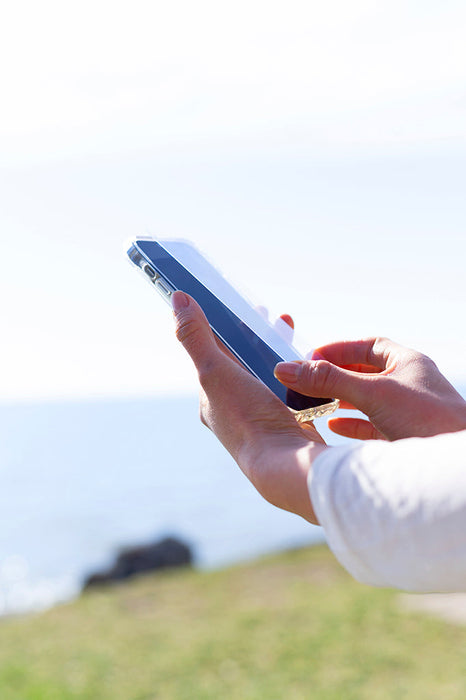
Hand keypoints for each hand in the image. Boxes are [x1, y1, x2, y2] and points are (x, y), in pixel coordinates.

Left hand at [171, 291, 326, 523]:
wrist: (285, 464)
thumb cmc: (246, 418)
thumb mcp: (214, 370)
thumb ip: (195, 336)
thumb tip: (177, 299)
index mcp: (210, 400)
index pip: (215, 356)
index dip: (226, 329)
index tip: (243, 308)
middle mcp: (233, 410)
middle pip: (244, 363)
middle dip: (257, 338)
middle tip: (274, 318)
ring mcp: (261, 417)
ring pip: (269, 375)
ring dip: (278, 351)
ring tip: (291, 333)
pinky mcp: (288, 423)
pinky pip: (291, 390)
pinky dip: (296, 372)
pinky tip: (308, 364)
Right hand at [274, 337, 465, 440]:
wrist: (456, 467)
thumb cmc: (428, 420)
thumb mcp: (373, 393)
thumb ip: (329, 380)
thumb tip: (286, 368)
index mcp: (407, 363)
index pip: (367, 347)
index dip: (338, 350)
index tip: (311, 358)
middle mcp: (408, 384)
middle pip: (365, 373)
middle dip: (335, 377)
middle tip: (308, 382)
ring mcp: (408, 412)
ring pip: (367, 401)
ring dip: (341, 401)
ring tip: (315, 404)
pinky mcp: (405, 437)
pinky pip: (372, 426)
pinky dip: (351, 425)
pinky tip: (334, 428)